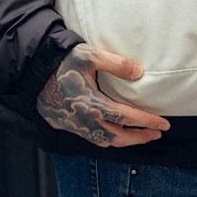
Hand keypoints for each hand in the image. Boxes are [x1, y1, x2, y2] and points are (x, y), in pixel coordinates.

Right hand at [36, 43, 170, 146]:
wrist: (33, 71)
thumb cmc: (63, 61)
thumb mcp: (89, 55)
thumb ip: (116, 63)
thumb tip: (140, 73)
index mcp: (91, 103)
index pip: (126, 117)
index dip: (147, 121)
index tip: (164, 124)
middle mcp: (84, 120)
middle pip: (118, 136)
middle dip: (140, 136)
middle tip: (158, 134)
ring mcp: (75, 126)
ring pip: (105, 141)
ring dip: (126, 140)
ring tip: (142, 136)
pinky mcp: (67, 126)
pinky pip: (92, 139)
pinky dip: (110, 139)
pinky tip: (118, 134)